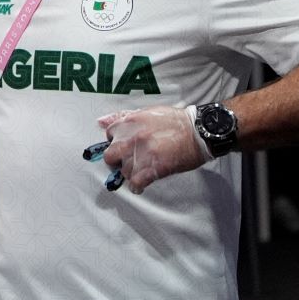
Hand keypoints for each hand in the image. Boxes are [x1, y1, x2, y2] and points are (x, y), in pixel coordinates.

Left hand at [96, 106, 210, 193]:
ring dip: (131, 173)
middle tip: (126, 162)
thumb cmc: (175, 122)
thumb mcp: (146, 112)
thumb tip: (101, 122)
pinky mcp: (152, 169)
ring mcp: (141, 154)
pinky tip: (142, 184)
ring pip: (124, 171)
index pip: (109, 134)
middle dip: (116, 161)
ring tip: (141, 171)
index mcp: (130, 122)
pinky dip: (137, 187)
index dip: (116, 141)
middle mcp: (132, 137)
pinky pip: (135, 184)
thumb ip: (122, 117)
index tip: (123, 146)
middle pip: (110, 156)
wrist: (197, 131)